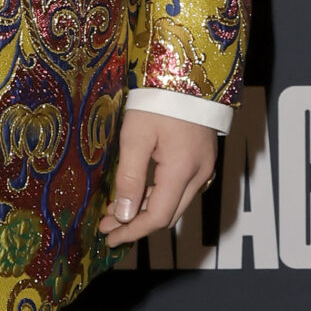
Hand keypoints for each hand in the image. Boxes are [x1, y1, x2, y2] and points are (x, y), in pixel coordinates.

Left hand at [97, 112, 216, 241]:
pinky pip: (179, 189)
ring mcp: (203, 168)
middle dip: (136, 224)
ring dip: (145, 211)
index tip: (110, 237)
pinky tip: (137, 194)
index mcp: (182, 171)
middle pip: (168, 214)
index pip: (158, 217)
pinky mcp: (201, 159)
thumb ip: (130, 177)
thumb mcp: (136, 136)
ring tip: (116, 212)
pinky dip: (157, 196)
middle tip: (107, 226)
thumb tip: (124, 214)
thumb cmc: (160, 101)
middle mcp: (198, 175)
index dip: (133, 231)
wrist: (189, 74)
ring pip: (174, 203)